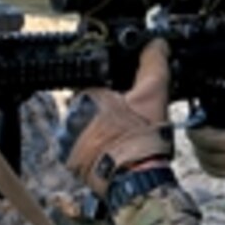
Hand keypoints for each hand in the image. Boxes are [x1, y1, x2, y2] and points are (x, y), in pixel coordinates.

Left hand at [58, 39, 172, 196]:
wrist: (138, 181)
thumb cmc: (142, 139)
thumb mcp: (153, 94)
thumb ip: (153, 63)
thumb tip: (156, 43)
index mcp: (86, 95)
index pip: (96, 79)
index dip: (115, 85)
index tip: (127, 95)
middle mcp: (70, 116)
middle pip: (89, 103)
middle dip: (106, 107)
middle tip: (128, 118)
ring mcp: (67, 140)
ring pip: (84, 125)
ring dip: (99, 127)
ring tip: (122, 136)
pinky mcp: (70, 161)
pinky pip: (81, 147)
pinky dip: (95, 147)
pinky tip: (114, 149)